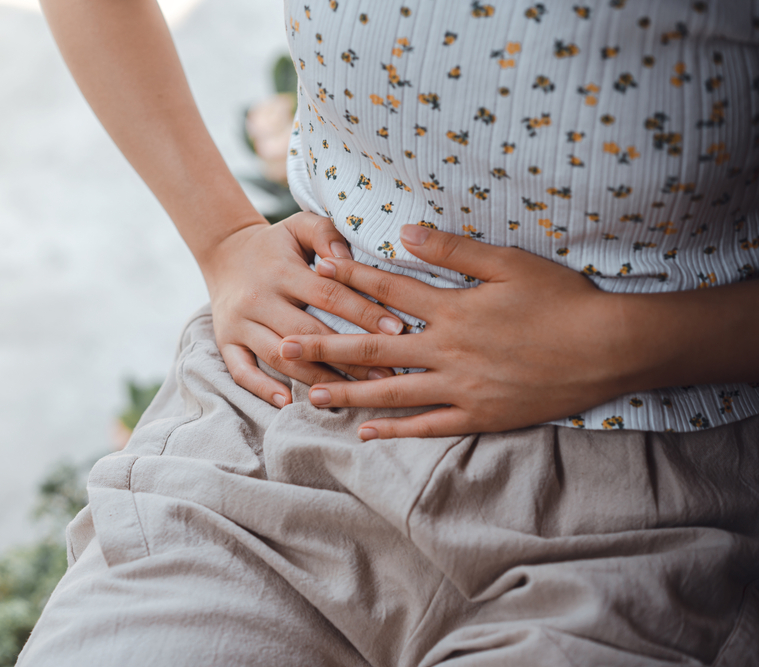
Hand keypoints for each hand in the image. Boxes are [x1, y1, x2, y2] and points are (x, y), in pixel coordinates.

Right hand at [200, 212, 403, 407]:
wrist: (224, 254)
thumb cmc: (275, 244)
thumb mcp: (298, 227)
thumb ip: (326, 233)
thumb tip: (346, 258)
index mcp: (280, 271)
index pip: (328, 295)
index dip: (364, 313)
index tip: (397, 330)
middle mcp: (257, 298)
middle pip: (307, 332)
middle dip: (349, 355)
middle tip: (386, 373)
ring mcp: (239, 323)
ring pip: (280, 357)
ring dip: (317, 377)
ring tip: (353, 393)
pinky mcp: (225, 342)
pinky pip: (242, 371)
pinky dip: (263, 389)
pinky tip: (290, 403)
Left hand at [278, 224, 632, 437]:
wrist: (606, 349)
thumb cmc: (560, 300)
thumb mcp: (509, 263)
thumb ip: (454, 249)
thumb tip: (406, 231)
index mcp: (451, 309)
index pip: (388, 290)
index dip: (348, 279)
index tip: (313, 273)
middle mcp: (446, 350)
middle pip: (372, 348)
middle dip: (324, 346)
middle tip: (282, 348)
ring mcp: (460, 387)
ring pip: (391, 392)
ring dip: (346, 393)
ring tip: (308, 394)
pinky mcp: (479, 415)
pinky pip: (428, 426)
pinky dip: (396, 431)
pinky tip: (366, 431)